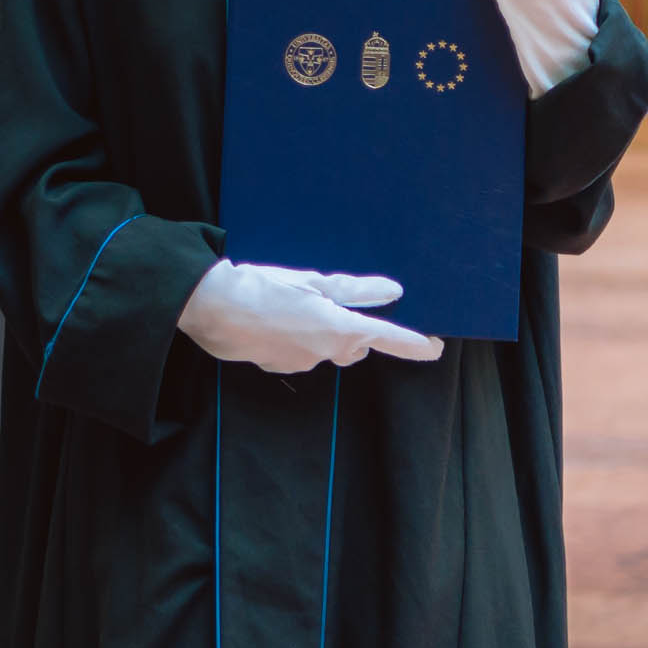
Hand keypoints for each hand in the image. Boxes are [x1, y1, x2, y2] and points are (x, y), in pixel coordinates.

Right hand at [177, 260, 442, 373]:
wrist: (211, 308)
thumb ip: (353, 291)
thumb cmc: (263, 288)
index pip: (388, 339)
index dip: (414, 343)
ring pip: (326, 348)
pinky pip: (300, 352)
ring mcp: (301, 363)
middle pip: (355, 346)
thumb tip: (391, 292)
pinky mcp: (278, 366)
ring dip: (322, 332)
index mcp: (338, 330)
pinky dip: (296, 338)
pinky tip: (276, 319)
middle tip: (339, 304)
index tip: (435, 348)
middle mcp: (324, 352)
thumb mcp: (312, 281)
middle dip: (355, 331)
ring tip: (297, 304)